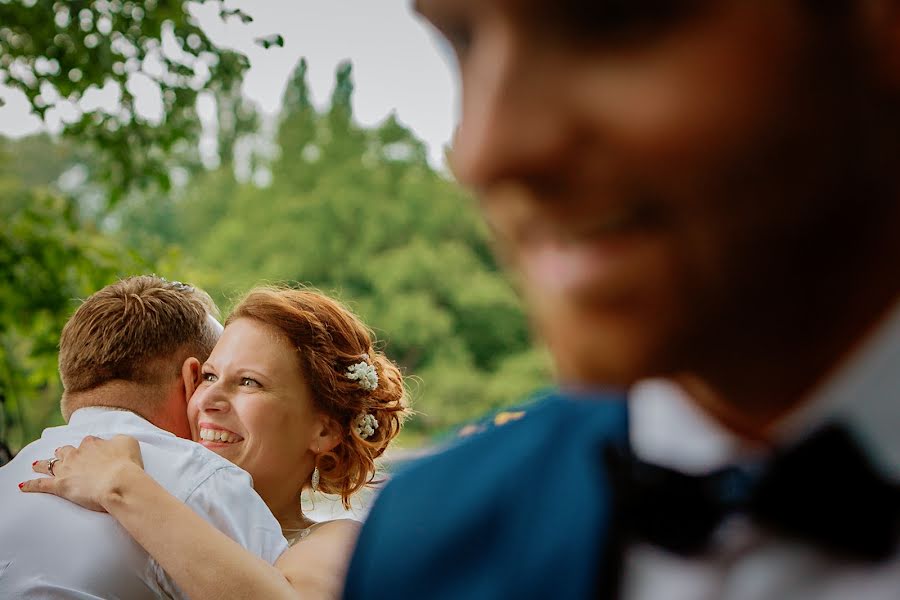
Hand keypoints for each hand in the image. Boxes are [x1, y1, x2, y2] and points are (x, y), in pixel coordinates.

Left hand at [20, 434, 144, 511]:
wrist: (118, 483)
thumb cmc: (127, 464)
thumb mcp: (129, 443)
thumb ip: (119, 440)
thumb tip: (114, 442)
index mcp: (92, 443)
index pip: (88, 443)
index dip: (91, 449)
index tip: (95, 453)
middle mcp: (76, 454)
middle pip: (65, 451)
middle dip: (62, 453)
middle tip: (61, 455)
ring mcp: (66, 469)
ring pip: (50, 464)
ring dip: (43, 464)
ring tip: (37, 464)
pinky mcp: (60, 485)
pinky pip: (41, 484)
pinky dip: (31, 484)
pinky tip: (23, 485)